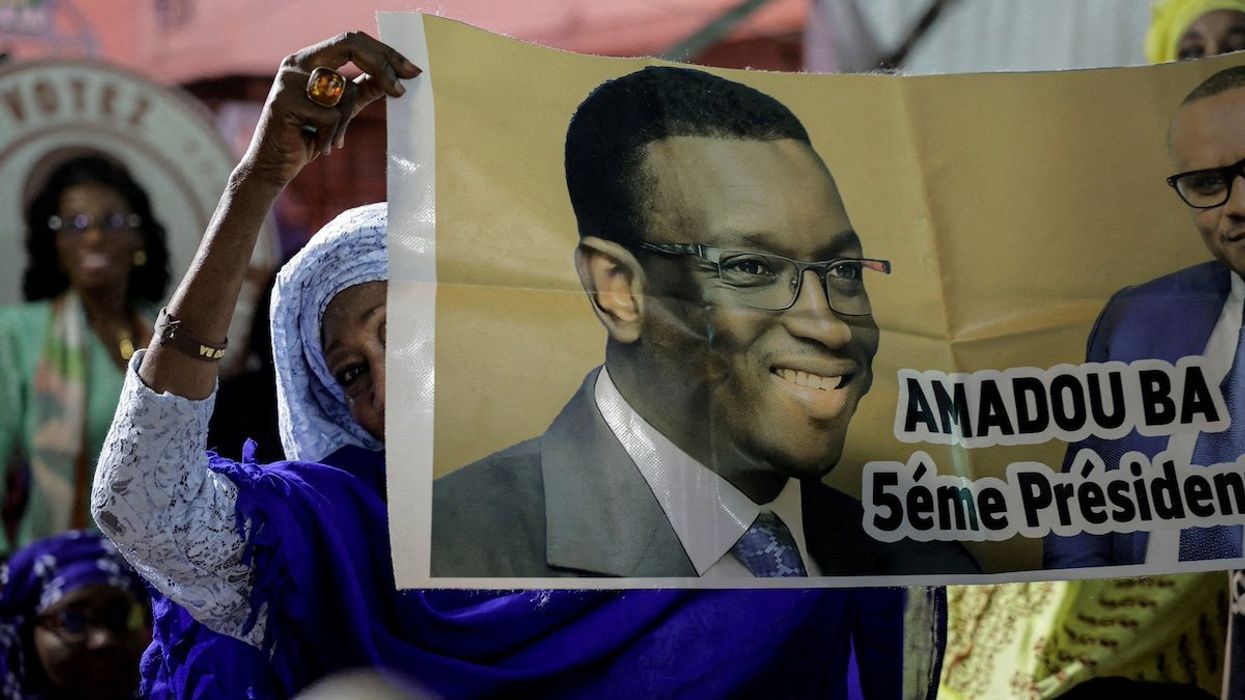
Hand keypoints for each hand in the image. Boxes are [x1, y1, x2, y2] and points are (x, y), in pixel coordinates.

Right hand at [239, 31, 420, 186]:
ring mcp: (288, 80)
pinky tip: (316, 144)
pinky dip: (330, 135)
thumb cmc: (309, 135)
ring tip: (331, 138)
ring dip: (345, 121)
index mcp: (310, 58)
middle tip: (402, 89)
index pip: (352, 40)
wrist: (274, 165)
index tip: (411, 70)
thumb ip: (363, 90)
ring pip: (342, 90)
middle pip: (350, 45)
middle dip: (382, 66)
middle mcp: (296, 62)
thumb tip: (395, 78)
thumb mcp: (342, 110)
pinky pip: (330, 116)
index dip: (384, 52)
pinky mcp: (284, 102)